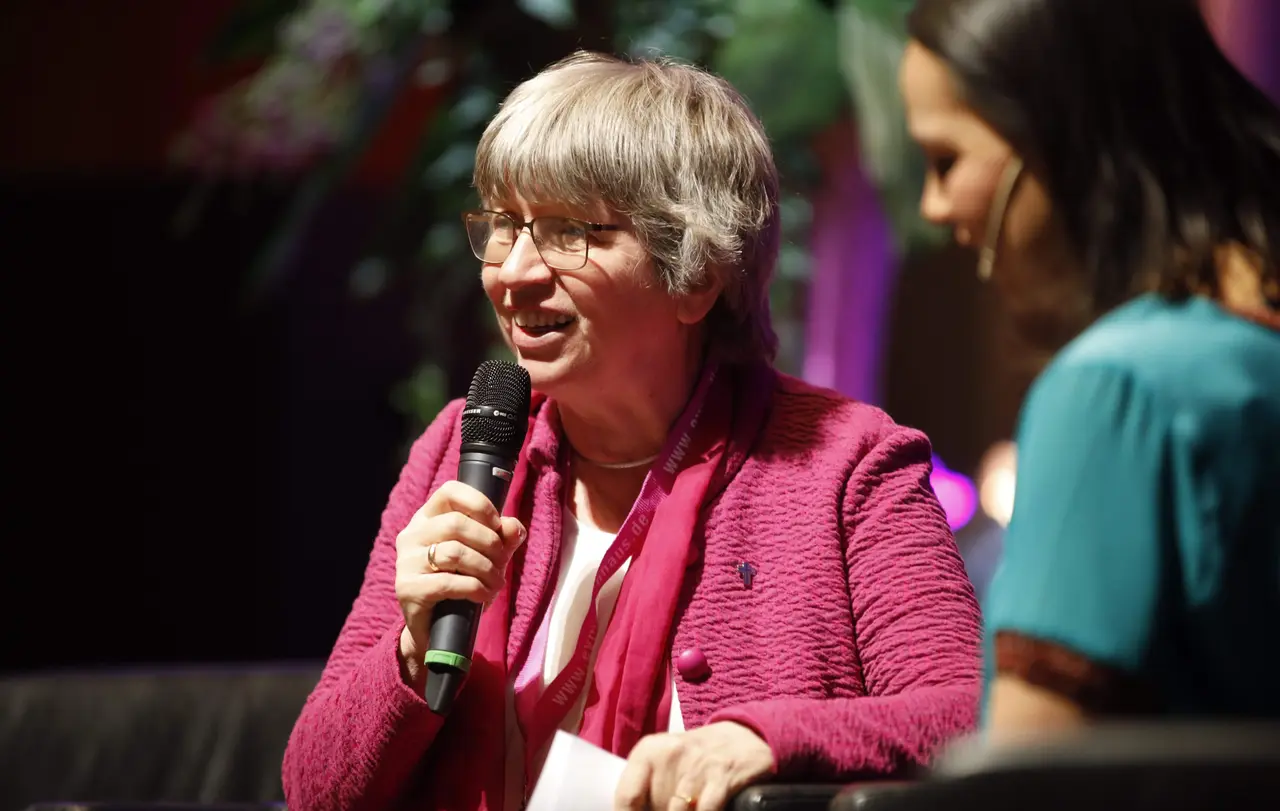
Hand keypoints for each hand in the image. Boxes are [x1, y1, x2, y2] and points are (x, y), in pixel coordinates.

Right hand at [395, 480, 525, 680]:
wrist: (436, 631)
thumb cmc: (461, 585)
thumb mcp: (487, 557)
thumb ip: (502, 539)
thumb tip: (514, 526)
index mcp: (428, 518)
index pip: (449, 491)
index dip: (479, 504)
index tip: (497, 524)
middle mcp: (412, 535)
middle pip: (456, 523)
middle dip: (489, 543)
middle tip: (501, 563)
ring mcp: (405, 562)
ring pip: (454, 552)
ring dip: (485, 569)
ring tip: (496, 583)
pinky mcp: (407, 589)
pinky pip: (448, 582)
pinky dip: (475, 588)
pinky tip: (484, 595)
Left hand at [615, 722, 775, 810]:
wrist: (747, 736)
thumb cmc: (698, 758)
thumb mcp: (667, 762)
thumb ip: (647, 787)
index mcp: (648, 751)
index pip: (626, 796)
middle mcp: (669, 754)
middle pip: (653, 807)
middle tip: (667, 810)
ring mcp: (697, 764)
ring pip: (677, 810)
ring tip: (688, 810)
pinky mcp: (723, 775)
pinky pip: (705, 810)